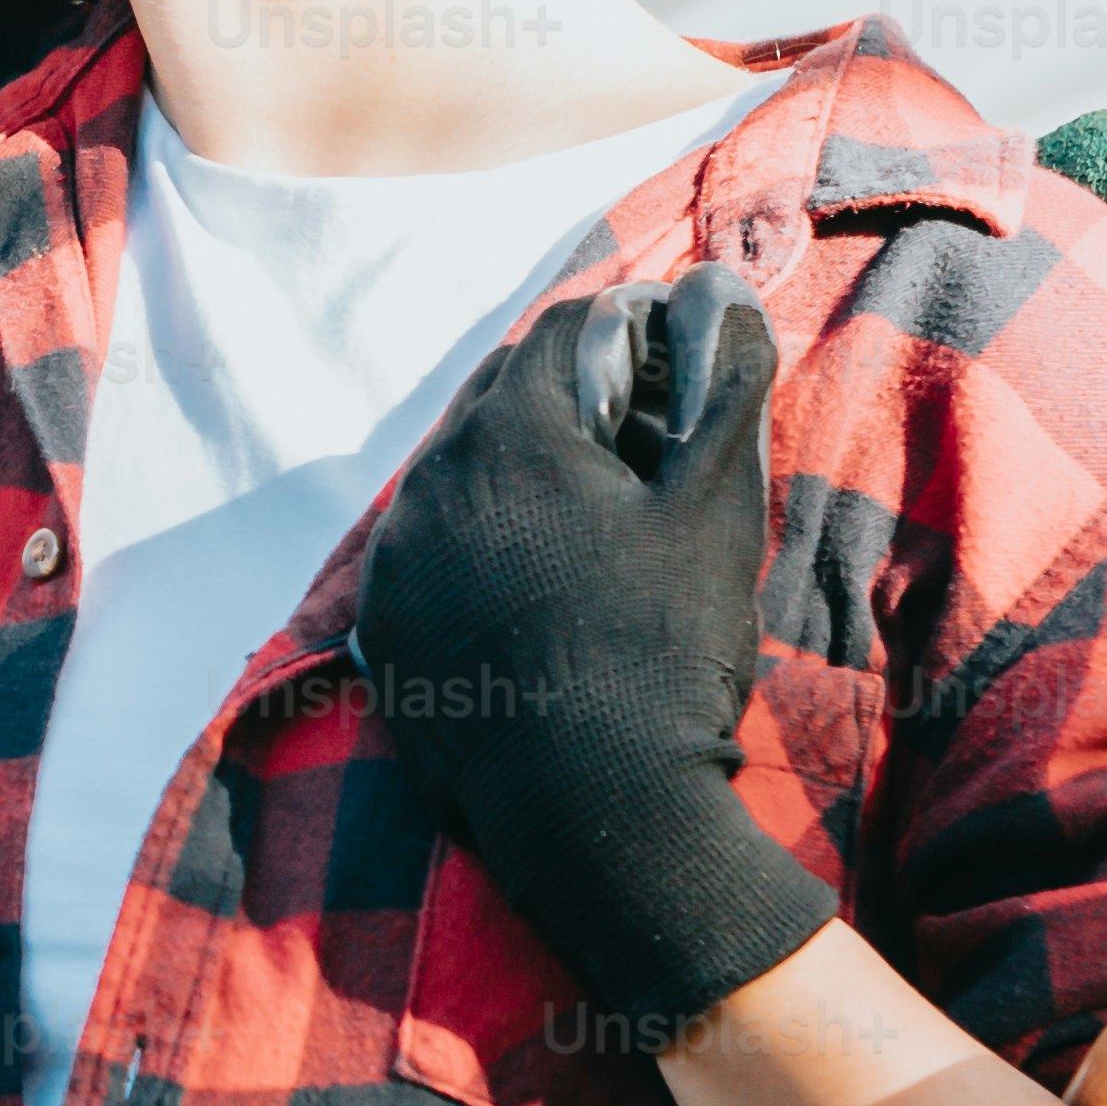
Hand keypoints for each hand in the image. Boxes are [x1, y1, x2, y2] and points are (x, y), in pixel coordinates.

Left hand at [354, 259, 837, 1050]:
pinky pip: (429, 555)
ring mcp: (393, 564)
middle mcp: (426, 486)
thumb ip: (723, 384)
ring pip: (460, 477)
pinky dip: (478, 549)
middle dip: (571, 400)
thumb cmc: (664, 652)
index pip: (565, 331)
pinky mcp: (383, 635)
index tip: (676, 367)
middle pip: (503, 398)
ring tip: (595, 521)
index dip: (631, 334)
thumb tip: (722, 289)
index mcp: (504, 435)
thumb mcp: (715, 509)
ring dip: (521, 475)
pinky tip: (538, 589)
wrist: (593, 816)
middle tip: (642, 443)